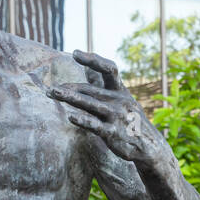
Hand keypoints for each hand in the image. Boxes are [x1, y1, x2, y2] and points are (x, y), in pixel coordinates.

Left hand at [47, 50, 164, 164]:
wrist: (148, 146)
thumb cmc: (128, 120)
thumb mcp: (120, 99)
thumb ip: (102, 86)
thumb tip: (86, 70)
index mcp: (121, 90)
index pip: (108, 69)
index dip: (93, 60)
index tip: (76, 53)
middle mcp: (119, 100)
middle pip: (91, 89)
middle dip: (70, 88)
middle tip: (51, 89)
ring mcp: (116, 116)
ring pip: (90, 104)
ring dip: (71, 98)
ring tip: (53, 93)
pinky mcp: (112, 133)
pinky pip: (95, 125)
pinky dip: (83, 120)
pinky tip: (70, 116)